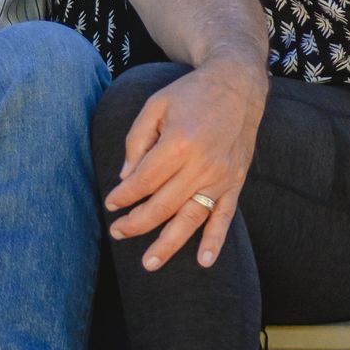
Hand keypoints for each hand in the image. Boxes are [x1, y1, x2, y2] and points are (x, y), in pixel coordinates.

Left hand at [104, 55, 266, 272]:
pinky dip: (215, 240)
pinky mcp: (235, 182)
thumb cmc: (191, 93)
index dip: (124, 196)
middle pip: (162, 205)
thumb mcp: (156, 106)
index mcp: (179, 143)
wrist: (237, 85)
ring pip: (190, 218)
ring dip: (168, 244)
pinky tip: (203, 261)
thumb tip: (126, 178)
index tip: (111, 204)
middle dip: (136, 223)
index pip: (144, 181)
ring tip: (149, 264)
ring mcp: (220, 176)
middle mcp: (201, 165)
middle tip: (117, 233)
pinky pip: (225, 216)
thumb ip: (137, 141)